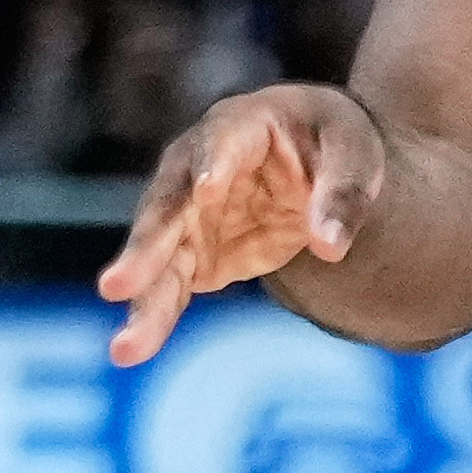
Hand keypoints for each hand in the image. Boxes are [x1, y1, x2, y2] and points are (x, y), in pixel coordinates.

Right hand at [103, 85, 393, 365]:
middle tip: (116, 286)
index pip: (223, 142)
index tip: (205, 191)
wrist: (313, 158)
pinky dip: (156, 314)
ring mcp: (188, 211)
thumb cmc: (331, 143)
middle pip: (169, 207)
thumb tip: (330, 248)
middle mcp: (196, 165)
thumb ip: (343, 198)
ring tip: (124, 347)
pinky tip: (134, 348)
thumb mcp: (355, 156)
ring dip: (142, 300)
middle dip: (146, 248)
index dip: (213, 165)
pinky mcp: (194, 250)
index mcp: (241, 124)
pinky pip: (170, 284)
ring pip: (159, 256)